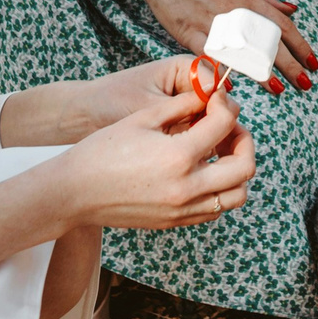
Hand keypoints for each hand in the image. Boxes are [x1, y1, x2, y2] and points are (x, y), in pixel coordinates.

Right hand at [52, 89, 255, 231]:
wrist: (73, 192)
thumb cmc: (101, 151)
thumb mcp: (142, 118)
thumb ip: (182, 105)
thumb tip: (209, 96)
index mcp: (178, 156)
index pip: (225, 125)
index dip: (226, 105)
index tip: (216, 99)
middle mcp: (186, 188)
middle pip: (245, 166)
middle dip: (243, 139)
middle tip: (228, 126)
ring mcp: (182, 210)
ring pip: (237, 195)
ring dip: (237, 169)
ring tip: (220, 151)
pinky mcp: (175, 222)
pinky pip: (215, 209)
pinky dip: (221, 189)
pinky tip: (204, 170)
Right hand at [126, 0, 317, 90]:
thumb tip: (292, 9)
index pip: (282, 26)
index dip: (300, 45)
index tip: (313, 63)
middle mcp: (236, 12)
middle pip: (268, 41)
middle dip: (289, 64)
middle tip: (305, 83)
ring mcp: (213, 23)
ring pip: (242, 50)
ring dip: (261, 71)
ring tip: (278, 89)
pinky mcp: (190, 32)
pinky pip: (209, 54)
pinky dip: (221, 69)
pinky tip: (232, 85)